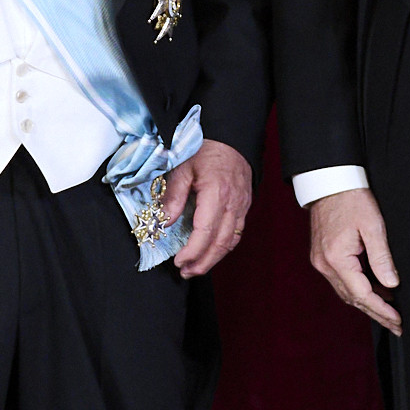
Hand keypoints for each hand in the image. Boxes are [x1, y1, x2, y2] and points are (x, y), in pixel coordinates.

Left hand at [157, 141, 253, 276]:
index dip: (192, 251)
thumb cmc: (206, 149)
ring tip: (195, 268)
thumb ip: (173, 196)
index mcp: (216, 193)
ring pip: (231, 242)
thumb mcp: (182, 167)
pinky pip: (237, 233)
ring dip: (213, 259)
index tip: (179, 261)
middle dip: (202, 263)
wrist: (231, 137)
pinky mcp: (244, 207)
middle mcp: (233, 204)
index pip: (205, 232)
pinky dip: (223, 247)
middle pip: (220, 243)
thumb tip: (165, 222)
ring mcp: (241, 206)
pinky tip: (211, 252)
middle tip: (185, 272)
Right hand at [305, 186, 401, 333]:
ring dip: (368, 303)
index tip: (397, 320)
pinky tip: (377, 291)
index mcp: (337, 259)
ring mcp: (321, 262)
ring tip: (391, 312)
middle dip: (376, 313)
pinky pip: (342, 281)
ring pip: (347, 292)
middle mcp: (325, 265)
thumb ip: (382, 258)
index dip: (381, 309)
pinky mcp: (323, 257)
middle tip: (397, 325)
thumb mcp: (373, 226)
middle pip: (353, 298)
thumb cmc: (351, 199)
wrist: (330, 182)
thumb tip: (392, 284)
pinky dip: (359, 289)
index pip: (362, 294)